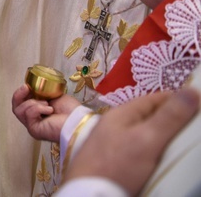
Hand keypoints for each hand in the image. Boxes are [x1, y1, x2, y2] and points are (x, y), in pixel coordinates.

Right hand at [11, 85, 80, 141]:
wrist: (78, 119)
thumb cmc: (70, 109)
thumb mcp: (53, 95)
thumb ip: (41, 92)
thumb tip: (32, 87)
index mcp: (37, 111)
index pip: (21, 102)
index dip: (20, 93)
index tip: (27, 85)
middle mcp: (33, 119)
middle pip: (15, 108)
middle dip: (18, 95)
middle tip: (27, 88)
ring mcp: (32, 125)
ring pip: (19, 111)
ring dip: (32, 103)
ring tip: (47, 104)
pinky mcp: (34, 130)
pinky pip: (28, 114)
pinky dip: (38, 109)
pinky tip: (50, 110)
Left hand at [65, 88, 198, 194]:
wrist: (88, 196)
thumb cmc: (116, 166)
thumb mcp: (147, 139)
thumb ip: (169, 117)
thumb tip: (191, 91)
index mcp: (120, 115)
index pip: (153, 99)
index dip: (176, 99)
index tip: (197, 104)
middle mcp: (114, 127)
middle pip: (148, 117)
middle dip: (171, 119)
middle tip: (193, 126)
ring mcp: (112, 145)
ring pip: (143, 134)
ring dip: (162, 137)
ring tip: (181, 143)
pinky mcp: (113, 163)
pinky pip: (138, 151)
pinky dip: (152, 151)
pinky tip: (160, 159)